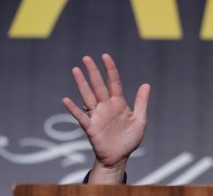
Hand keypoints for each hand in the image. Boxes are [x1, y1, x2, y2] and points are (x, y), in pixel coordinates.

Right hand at [62, 53, 149, 183]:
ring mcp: (97, 116)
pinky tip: (66, 100)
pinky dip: (73, 109)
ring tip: (75, 70)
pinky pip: (81, 117)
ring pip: (88, 96)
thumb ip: (141, 102)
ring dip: (82, 84)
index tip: (105, 56)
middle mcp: (106, 106)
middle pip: (98, 85)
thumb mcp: (140, 120)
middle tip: (86, 58)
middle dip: (93, 72)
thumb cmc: (129, 139)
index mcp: (118, 103)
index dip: (110, 69)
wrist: (119, 157)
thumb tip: (146, 84)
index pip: (114, 82)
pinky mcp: (91, 128)